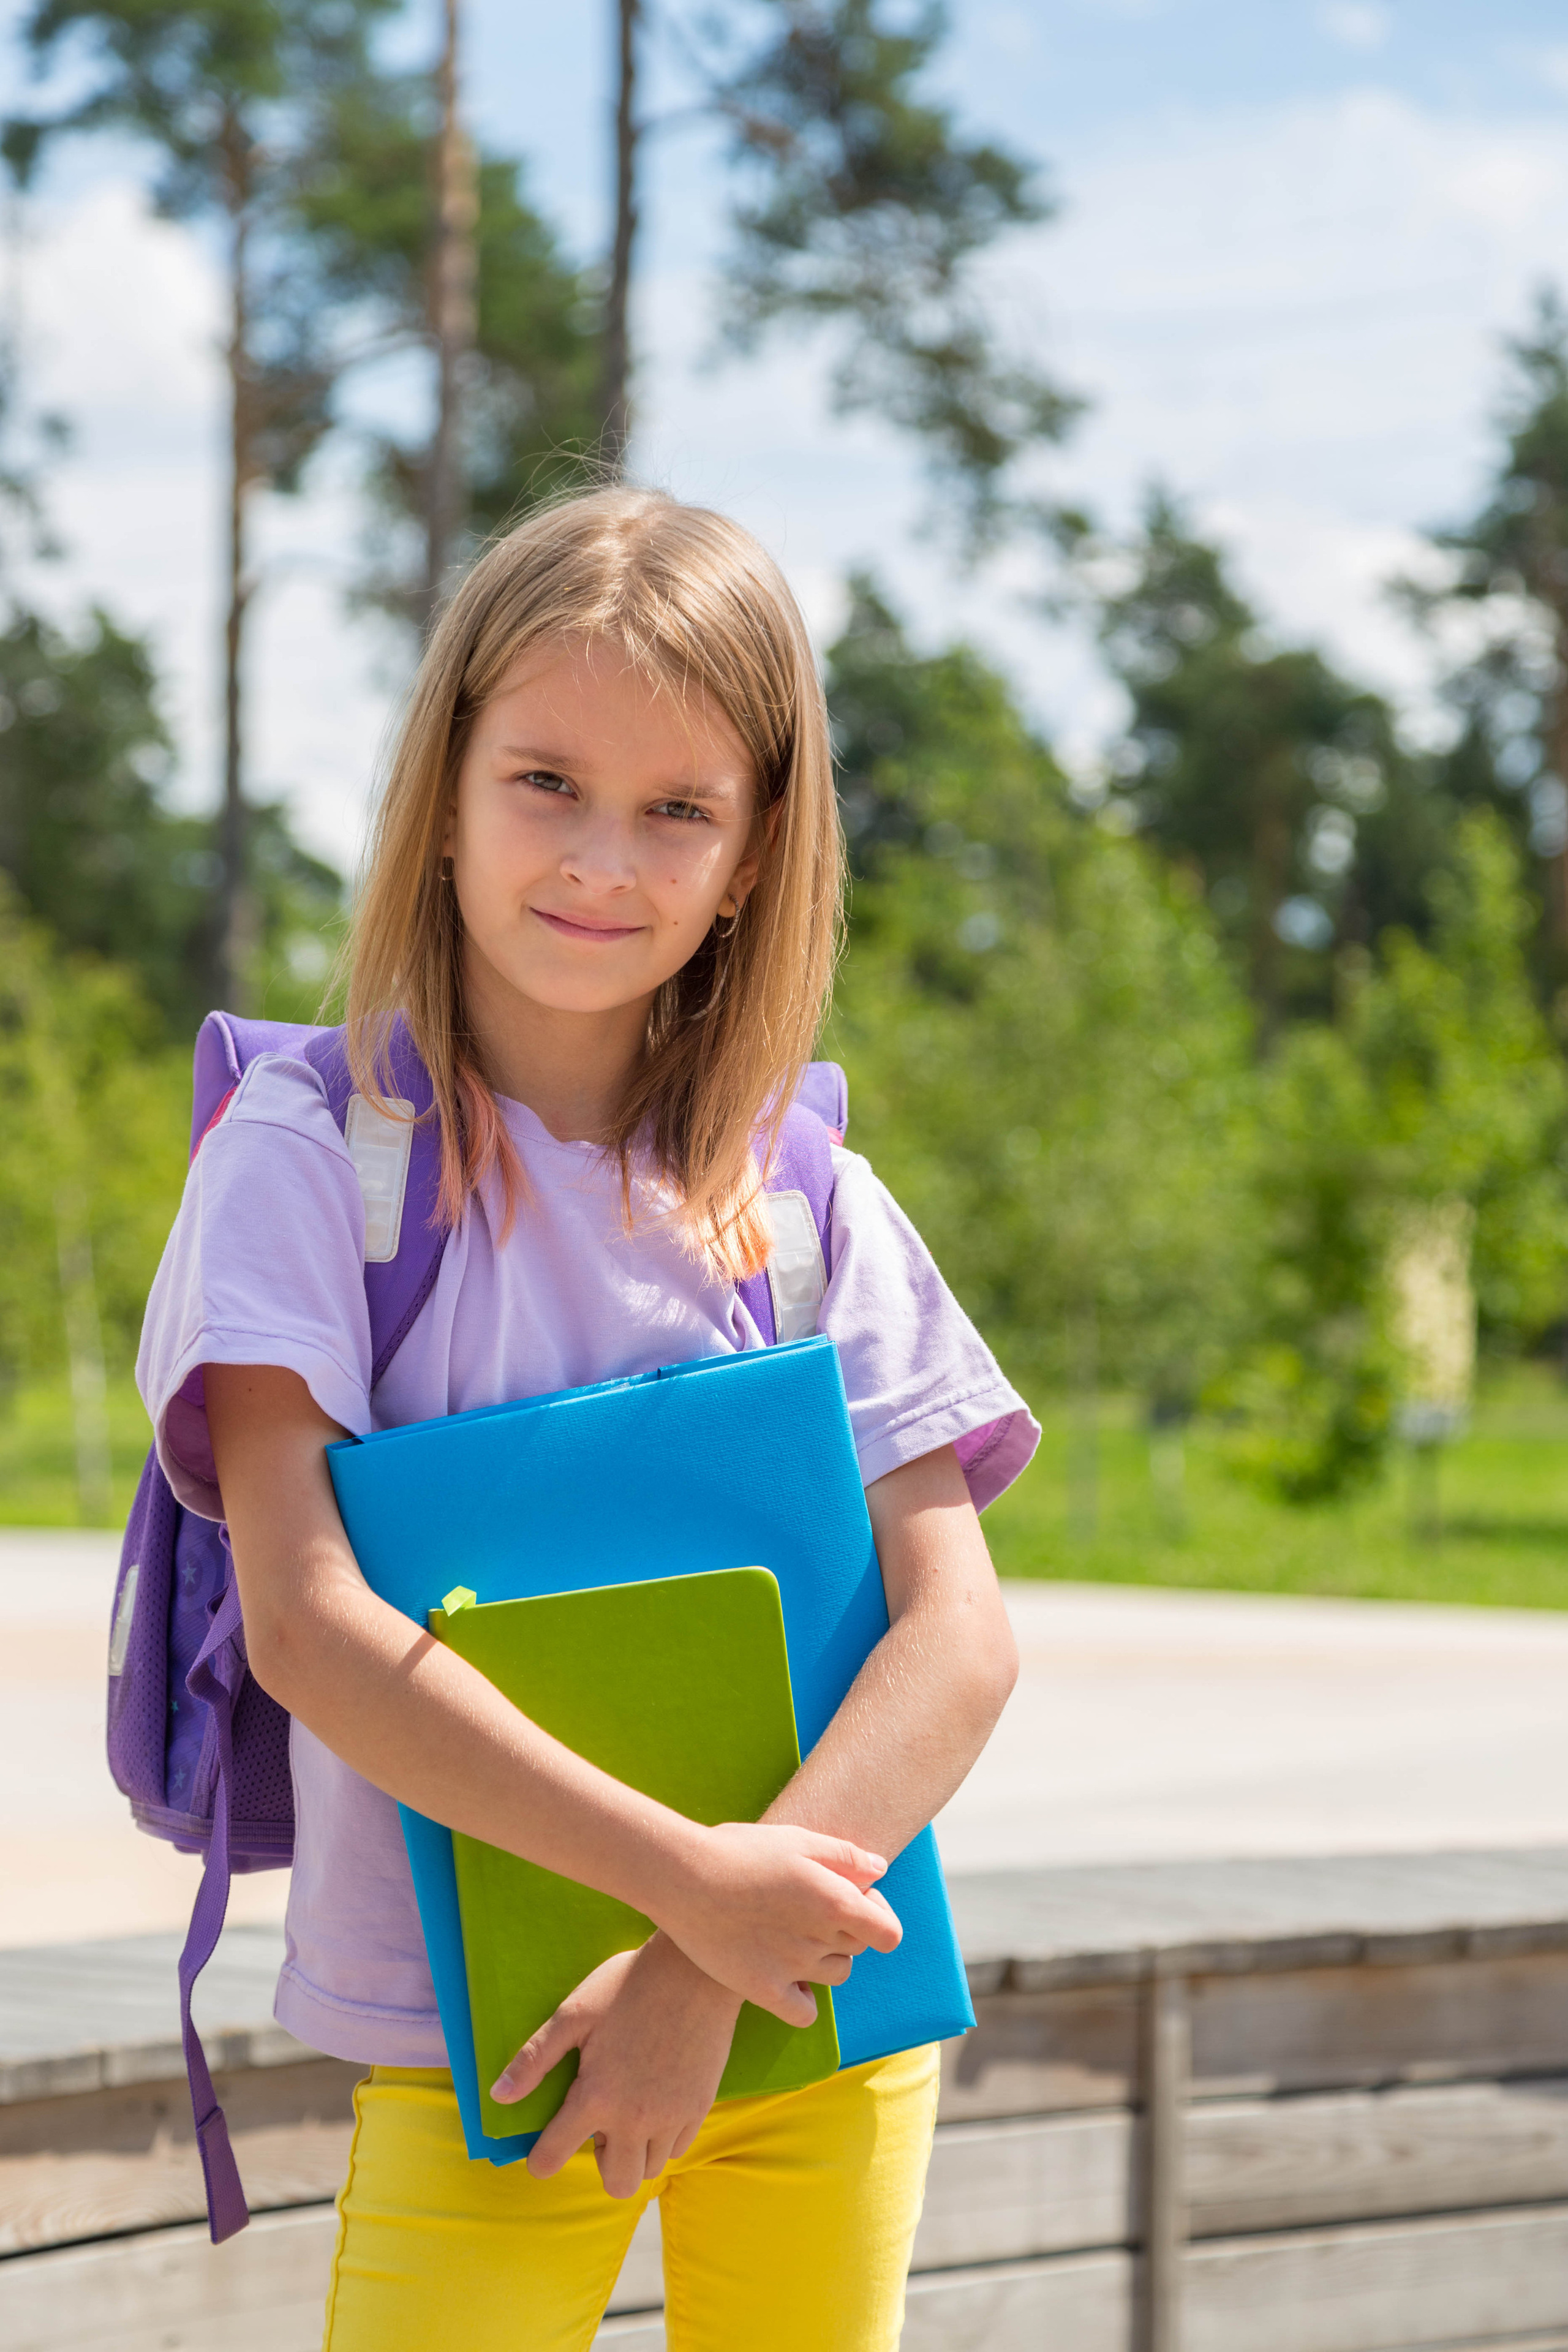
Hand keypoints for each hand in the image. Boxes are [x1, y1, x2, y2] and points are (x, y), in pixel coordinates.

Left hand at [494, 1935, 742, 2197]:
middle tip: (600, 2120)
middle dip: (601, 2161)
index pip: (553, 2158)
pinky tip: (657, 2098)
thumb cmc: (629, 1985)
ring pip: (649, 2169)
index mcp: (596, 2098)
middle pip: (617, 2184)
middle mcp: (635, 2119)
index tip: (542, 2152)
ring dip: (635, 2149)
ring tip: (630, 2106)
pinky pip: (678, 2147)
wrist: (696, 1968)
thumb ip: (535, 2059)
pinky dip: (664, 2136)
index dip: (540, 2159)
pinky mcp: (700, 2106)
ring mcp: (672, 2116)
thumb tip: (499, 2096)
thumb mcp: (573, 2013)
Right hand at [656, 1820, 901, 2026]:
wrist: (684, 1878)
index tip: (856, 1898)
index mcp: (835, 1903)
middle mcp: (820, 1941)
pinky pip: (804, 2012)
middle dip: (845, 1928)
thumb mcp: (797, 1839)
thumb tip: (878, 1871)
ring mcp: (793, 1969)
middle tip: (809, 1906)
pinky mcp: (763, 1990)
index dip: (878, 1915)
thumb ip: (844, 1856)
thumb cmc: (741, 1850)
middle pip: (857, 1948)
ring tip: (791, 1933)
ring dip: (824, 1957)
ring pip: (834, 1975)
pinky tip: (786, 1975)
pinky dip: (803, 1998)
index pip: (888, 1934)